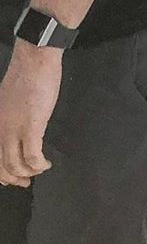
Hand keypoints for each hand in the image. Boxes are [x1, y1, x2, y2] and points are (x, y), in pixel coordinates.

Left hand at [0, 45, 60, 187]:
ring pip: (15, 165)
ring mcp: (13, 129)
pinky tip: (46, 164)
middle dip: (14, 179)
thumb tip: (16, 131)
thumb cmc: (25, 76)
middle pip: (1, 167)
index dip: (2, 174)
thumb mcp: (8, 101)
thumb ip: (8, 119)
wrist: (34, 60)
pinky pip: (32, 156)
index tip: (12, 178)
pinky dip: (39, 165)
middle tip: (26, 182)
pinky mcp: (31, 127)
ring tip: (40, 170)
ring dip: (29, 173)